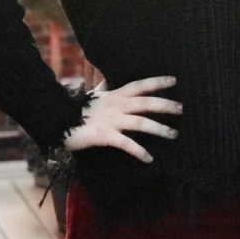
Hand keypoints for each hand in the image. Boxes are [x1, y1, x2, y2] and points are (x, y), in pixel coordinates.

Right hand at [62, 76, 182, 162]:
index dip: (157, 82)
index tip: (174, 80)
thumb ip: (103, 88)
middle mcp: (117, 105)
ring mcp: (112, 120)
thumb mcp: (93, 96)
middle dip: (166, 105)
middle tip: (181, 109)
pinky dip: (139, 151)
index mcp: (115, 95)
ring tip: (173, 134)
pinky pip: (127, 144)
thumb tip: (107, 80)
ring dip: (159, 129)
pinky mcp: (106, 136)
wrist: (57, 121)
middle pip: (147, 103)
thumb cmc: (76, 109)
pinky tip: (149, 158)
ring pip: (141, 123)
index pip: (140, 85)